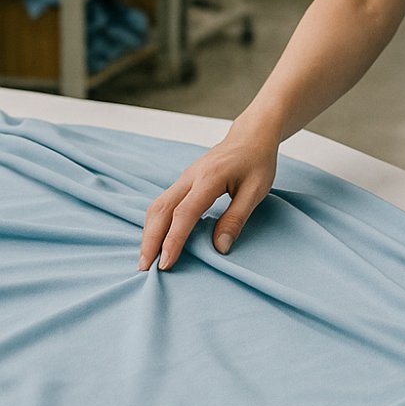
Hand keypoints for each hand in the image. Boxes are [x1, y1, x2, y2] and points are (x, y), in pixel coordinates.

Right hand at [138, 123, 278, 270]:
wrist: (251, 137)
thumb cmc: (257, 162)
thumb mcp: (255, 191)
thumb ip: (236, 219)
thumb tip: (219, 248)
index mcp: (208, 179)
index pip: (184, 214)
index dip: (173, 240)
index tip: (166, 264)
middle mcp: (189, 177)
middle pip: (160, 210)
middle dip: (150, 240)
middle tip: (145, 268)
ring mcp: (184, 178)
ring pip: (156, 206)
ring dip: (148, 233)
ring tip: (147, 258)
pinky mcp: (184, 182)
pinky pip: (162, 203)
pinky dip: (155, 223)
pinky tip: (156, 239)